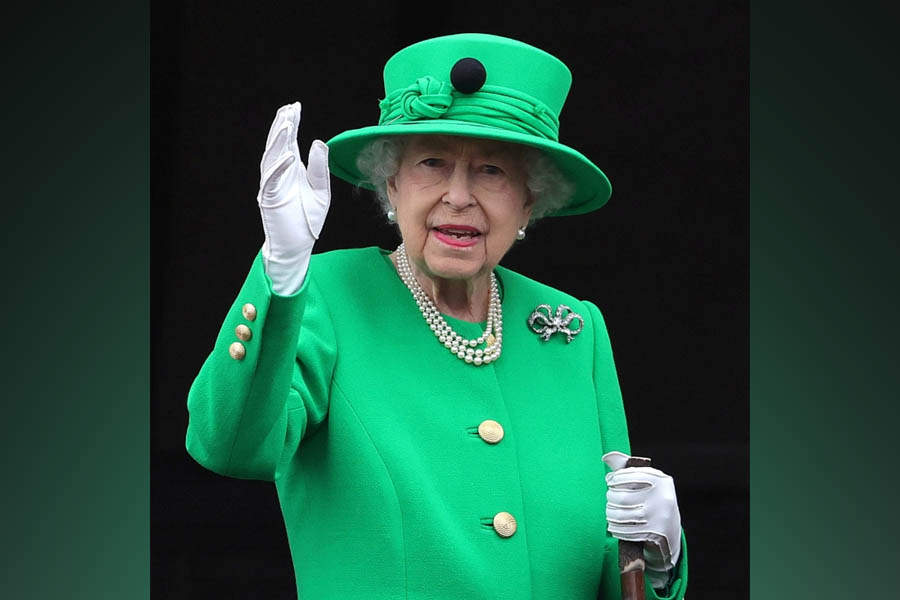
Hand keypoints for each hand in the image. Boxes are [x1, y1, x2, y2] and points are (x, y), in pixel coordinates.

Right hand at [257, 102, 330, 294]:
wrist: (298, 245)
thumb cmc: (307, 219)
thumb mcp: (321, 190)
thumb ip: (319, 167)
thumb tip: (318, 142)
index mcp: (291, 170)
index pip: (289, 142)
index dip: (291, 124)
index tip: (295, 107)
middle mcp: (279, 174)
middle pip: (278, 145)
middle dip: (283, 126)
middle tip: (289, 108)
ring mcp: (272, 186)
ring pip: (272, 158)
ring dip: (279, 141)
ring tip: (287, 124)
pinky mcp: (270, 199)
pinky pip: (273, 180)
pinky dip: (280, 167)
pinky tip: (289, 155)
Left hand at [602, 451, 681, 575]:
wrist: (671, 528)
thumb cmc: (653, 499)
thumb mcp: (646, 481)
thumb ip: (626, 468)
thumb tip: (606, 457)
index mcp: (661, 480)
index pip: (630, 475)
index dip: (615, 478)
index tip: (610, 481)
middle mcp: (662, 497)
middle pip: (622, 497)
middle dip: (611, 497)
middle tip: (610, 497)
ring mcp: (659, 517)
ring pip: (621, 515)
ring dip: (610, 513)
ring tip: (610, 511)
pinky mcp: (654, 533)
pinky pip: (626, 531)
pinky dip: (615, 528)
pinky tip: (613, 525)